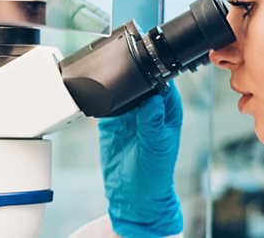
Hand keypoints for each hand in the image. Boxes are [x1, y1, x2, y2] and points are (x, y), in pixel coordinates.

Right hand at [97, 82, 182, 237]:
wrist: (132, 196)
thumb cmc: (155, 175)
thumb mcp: (157, 149)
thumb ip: (153, 125)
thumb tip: (153, 100)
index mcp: (167, 112)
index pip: (163, 82)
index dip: (155, 72)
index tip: (143, 67)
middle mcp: (149, 109)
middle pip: (140, 80)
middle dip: (130, 74)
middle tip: (119, 74)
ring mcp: (129, 114)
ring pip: (122, 89)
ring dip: (114, 85)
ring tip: (106, 87)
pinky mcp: (111, 122)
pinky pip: (105, 103)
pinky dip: (100, 99)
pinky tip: (96, 99)